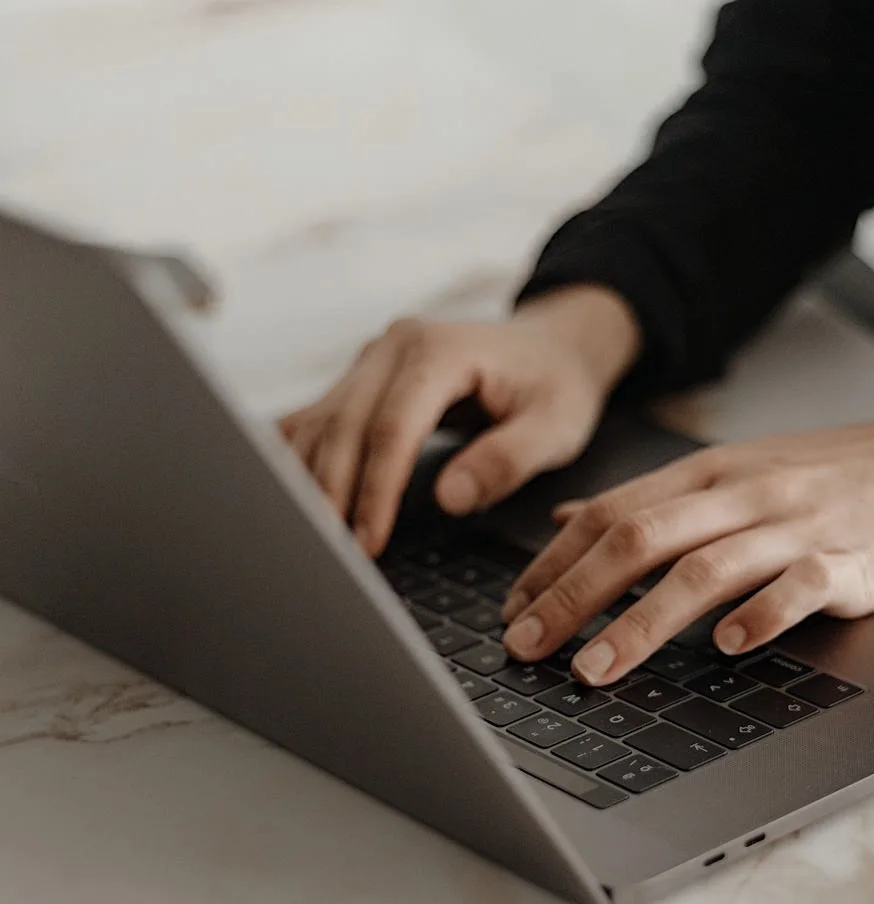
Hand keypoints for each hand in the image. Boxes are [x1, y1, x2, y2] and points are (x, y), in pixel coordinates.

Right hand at [280, 286, 641, 555]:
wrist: (550, 347)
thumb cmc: (555, 386)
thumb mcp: (555, 426)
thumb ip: (507, 460)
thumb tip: (448, 498)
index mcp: (439, 350)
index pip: (392, 425)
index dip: (376, 488)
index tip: (368, 541)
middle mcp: (392, 347)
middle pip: (343, 425)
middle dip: (332, 494)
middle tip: (330, 556)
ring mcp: (369, 361)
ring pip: (318, 424)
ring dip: (306, 483)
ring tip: (309, 541)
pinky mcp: (358, 381)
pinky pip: (314, 420)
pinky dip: (297, 461)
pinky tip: (286, 502)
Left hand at [501, 365, 873, 684]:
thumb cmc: (839, 476)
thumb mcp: (737, 471)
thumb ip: (654, 498)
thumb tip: (567, 518)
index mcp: (710, 474)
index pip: (612, 515)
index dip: (553, 566)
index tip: (510, 613)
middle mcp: (744, 495)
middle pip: (640, 541)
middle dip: (572, 598)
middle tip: (525, 648)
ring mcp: (797, 528)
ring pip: (703, 570)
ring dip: (639, 624)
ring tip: (593, 671)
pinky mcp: (850, 563)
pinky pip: (799, 589)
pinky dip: (760, 617)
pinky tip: (727, 647)